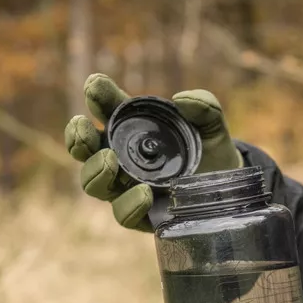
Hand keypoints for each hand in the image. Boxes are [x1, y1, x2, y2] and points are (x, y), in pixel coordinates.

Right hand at [64, 74, 242, 230]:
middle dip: (77, 136)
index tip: (96, 86)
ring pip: (94, 183)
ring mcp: (125, 188)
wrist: (226, 187)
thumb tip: (182, 100)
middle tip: (83, 127)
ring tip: (109, 160)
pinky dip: (129, 203)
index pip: (104, 109)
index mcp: (129, 128)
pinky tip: (144, 193)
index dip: (96, 96)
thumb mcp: (211, 125)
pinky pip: (124, 214)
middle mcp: (119, 158)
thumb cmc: (208, 150)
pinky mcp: (140, 216)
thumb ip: (204, 107)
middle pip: (84, 149)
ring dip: (95, 170)